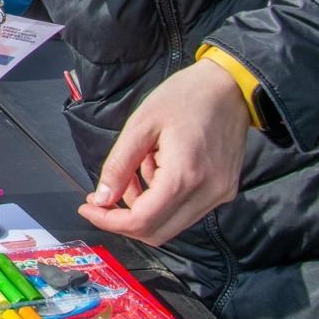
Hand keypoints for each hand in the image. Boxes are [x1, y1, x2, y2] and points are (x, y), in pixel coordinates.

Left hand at [77, 58, 250, 245]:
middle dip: (123, 220)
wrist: (230, 86)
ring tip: (135, 169)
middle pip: (157, 232)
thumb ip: (119, 165)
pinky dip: (162, 200)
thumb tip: (101, 199)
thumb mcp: (141, 125)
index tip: (87, 208)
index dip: (109, 221)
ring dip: (143, 208)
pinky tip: (156, 169)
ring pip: (171, 224)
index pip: (142, 221)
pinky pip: (186, 211)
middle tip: (102, 197)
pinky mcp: (224, 191)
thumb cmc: (184, 96)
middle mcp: (207, 193)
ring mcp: (220, 194)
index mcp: (185, 175)